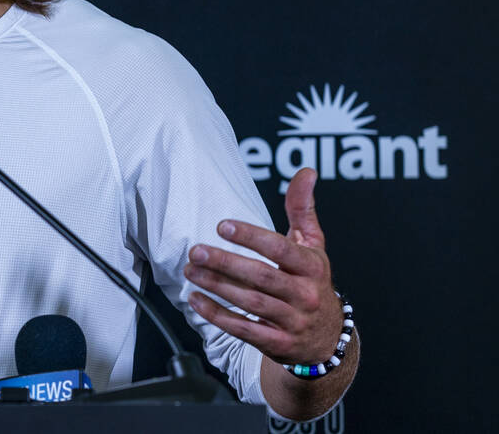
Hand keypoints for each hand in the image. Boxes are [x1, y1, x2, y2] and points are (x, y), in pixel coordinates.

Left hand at [184, 168, 342, 365]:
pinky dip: (218, 315)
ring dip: (217, 286)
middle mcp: (304, 294)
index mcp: (312, 266)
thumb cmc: (313, 282)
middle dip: (226, 263)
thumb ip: (302, 209)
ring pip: (251, 303)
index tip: (222, 225)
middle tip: (195, 251)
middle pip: (262, 277)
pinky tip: (196, 300)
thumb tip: (306, 172)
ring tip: (190, 271)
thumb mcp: (313, 246)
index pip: (280, 249)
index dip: (251, 237)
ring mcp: (292, 321)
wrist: (326, 338)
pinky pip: (244, 330)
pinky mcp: (277, 343)